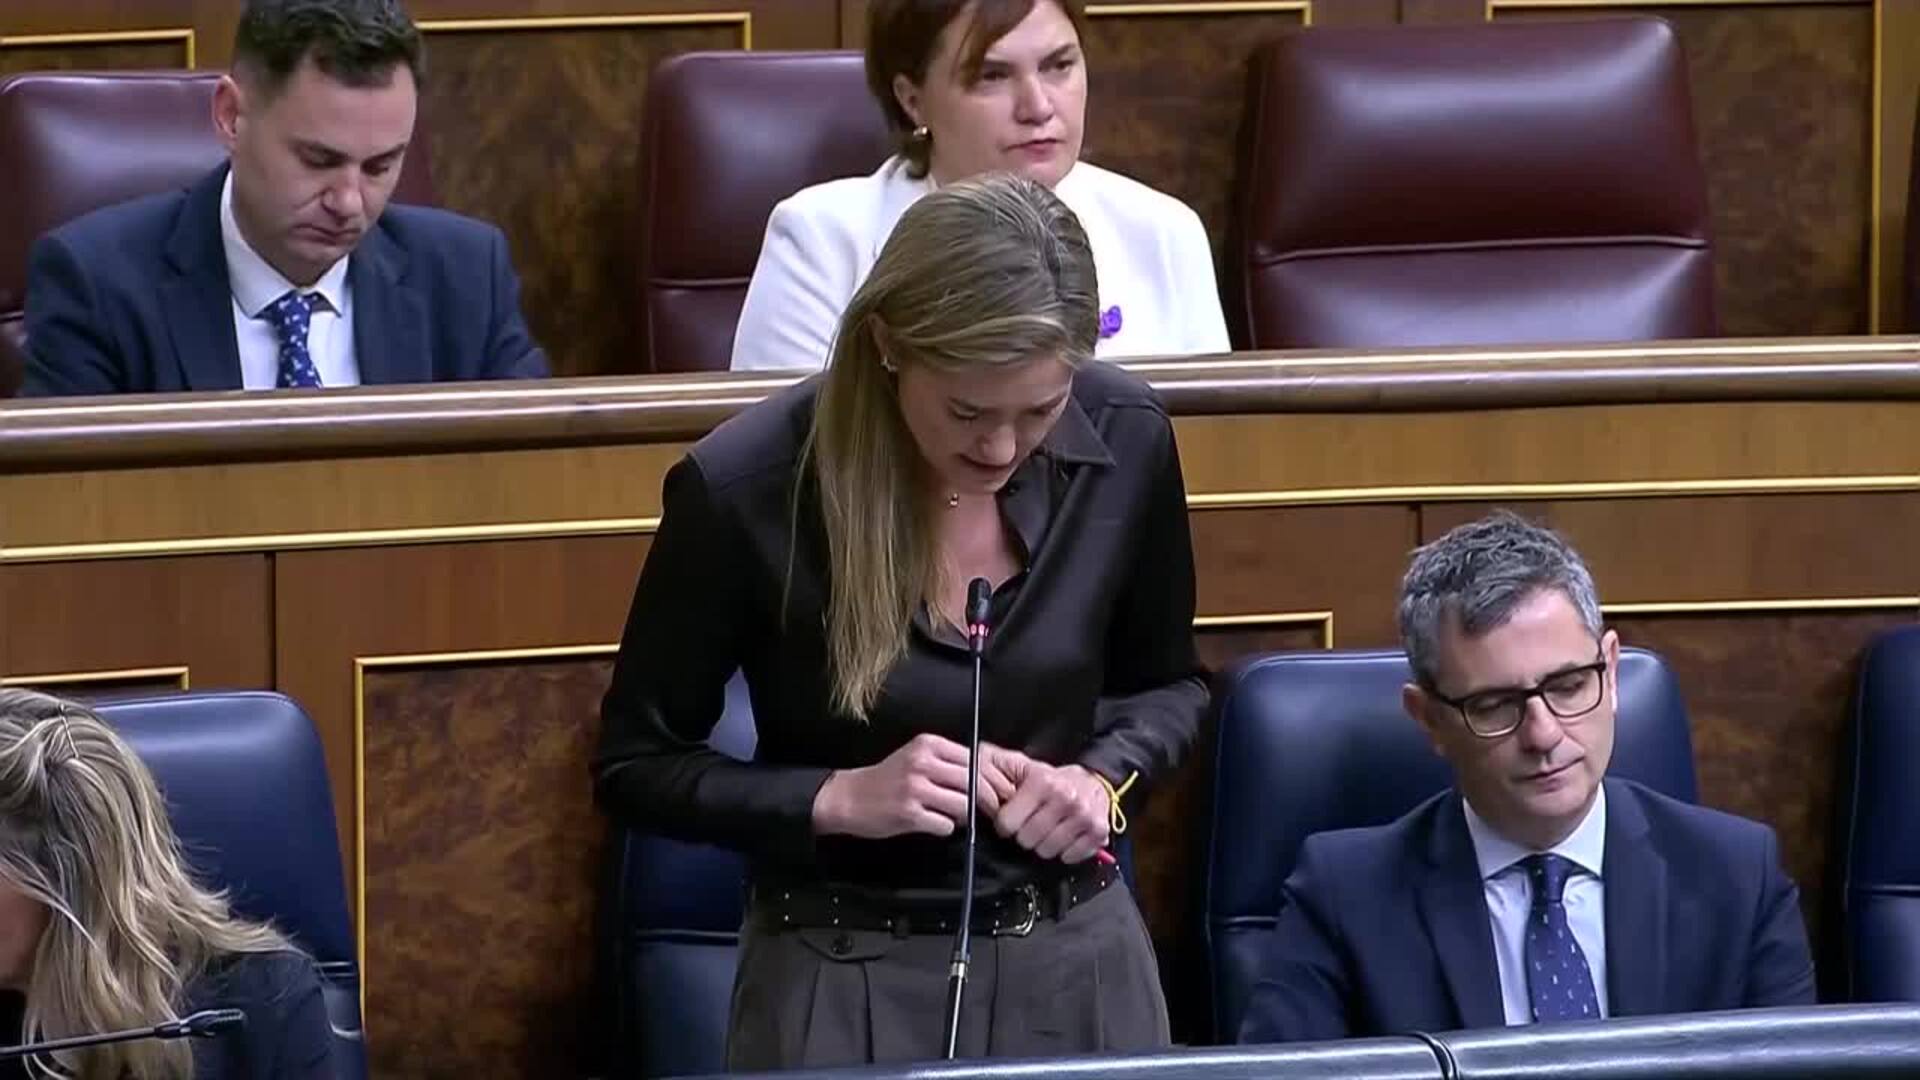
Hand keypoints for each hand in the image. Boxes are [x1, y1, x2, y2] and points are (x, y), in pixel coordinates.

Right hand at [811, 733, 1015, 839]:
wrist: (848, 797)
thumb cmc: (886, 779)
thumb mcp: (915, 757)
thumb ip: (947, 762)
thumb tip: (986, 778)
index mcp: (928, 745)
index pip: (975, 759)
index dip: (992, 778)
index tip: (1001, 792)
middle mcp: (922, 762)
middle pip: (973, 781)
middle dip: (990, 800)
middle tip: (995, 811)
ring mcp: (915, 788)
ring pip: (963, 804)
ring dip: (969, 815)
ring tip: (964, 818)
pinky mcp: (908, 814)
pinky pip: (945, 824)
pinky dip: (947, 827)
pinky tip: (938, 824)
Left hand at [982, 746, 1110, 863]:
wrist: (1093, 781)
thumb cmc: (1052, 780)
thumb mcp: (1020, 767)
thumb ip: (993, 769)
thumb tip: (970, 777)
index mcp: (1042, 781)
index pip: (1007, 822)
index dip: (1005, 824)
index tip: (1012, 819)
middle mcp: (1065, 798)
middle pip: (1026, 840)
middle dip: (1024, 835)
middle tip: (1032, 824)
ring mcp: (1083, 817)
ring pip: (1046, 851)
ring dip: (1044, 845)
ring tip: (1048, 829)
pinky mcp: (1098, 833)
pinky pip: (1069, 857)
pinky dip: (1064, 852)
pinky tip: (1065, 836)